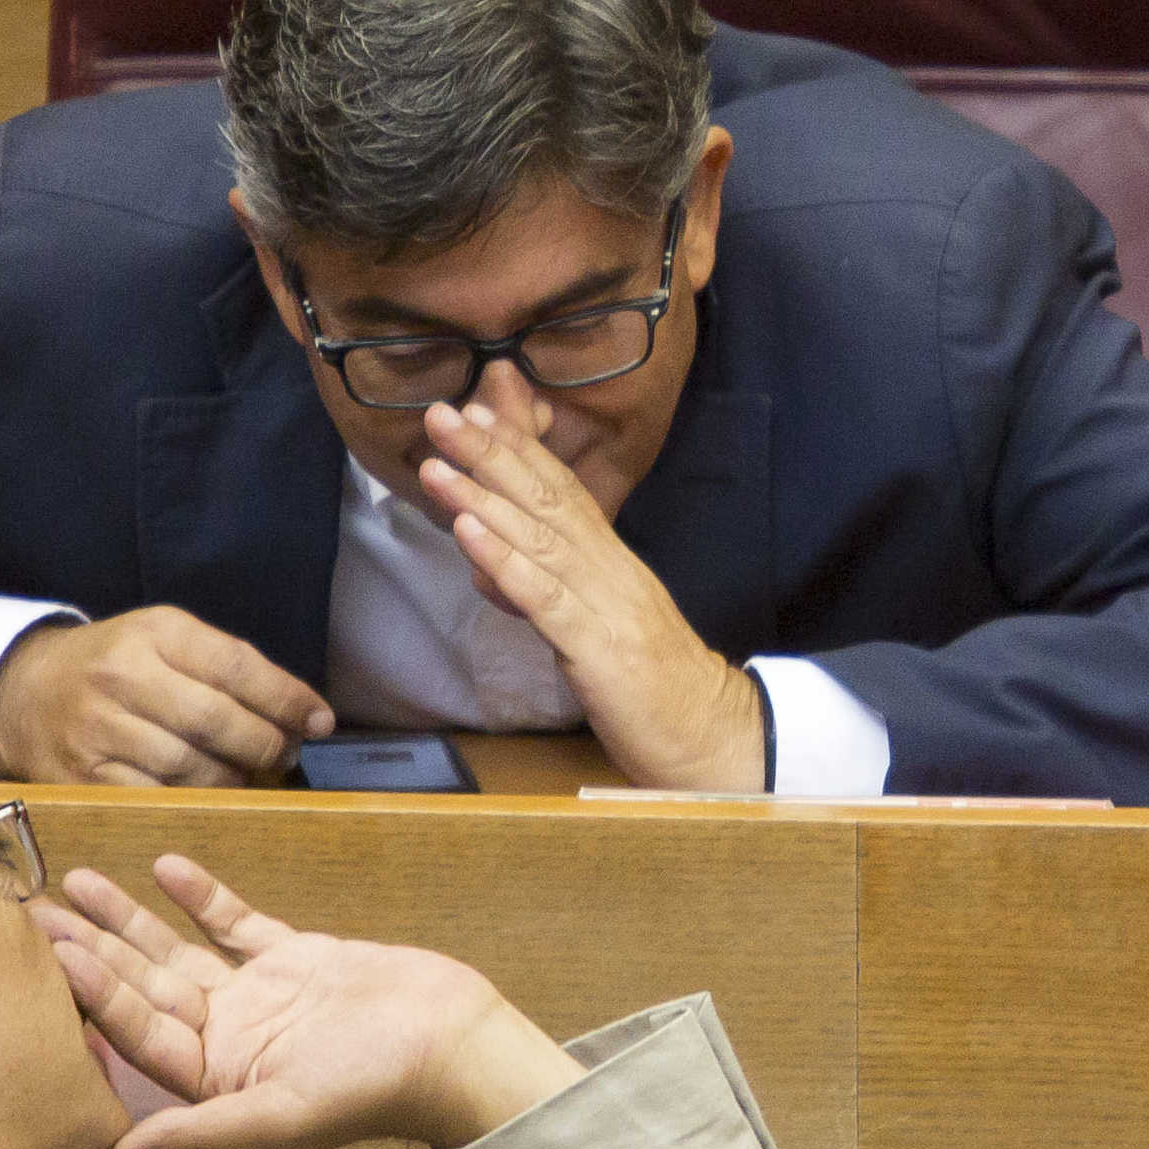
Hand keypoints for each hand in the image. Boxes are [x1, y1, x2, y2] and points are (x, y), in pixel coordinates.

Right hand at [0, 606, 334, 785]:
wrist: (21, 691)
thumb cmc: (113, 666)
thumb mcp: (163, 639)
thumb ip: (226, 666)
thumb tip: (303, 711)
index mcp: (153, 633)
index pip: (236, 666)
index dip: (286, 698)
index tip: (320, 720)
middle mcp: (123, 677)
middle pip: (217, 721)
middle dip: (266, 745)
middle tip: (285, 755)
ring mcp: (98, 730)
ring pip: (190, 768)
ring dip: (233, 780)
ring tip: (246, 776)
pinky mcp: (81, 776)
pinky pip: (155, 799)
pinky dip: (191, 803)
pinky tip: (205, 796)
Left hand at [31, 856, 581, 1148]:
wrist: (451, 1043)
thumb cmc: (374, 1089)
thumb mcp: (280, 1114)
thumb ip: (198, 1129)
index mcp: (216, 1078)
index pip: (138, 1030)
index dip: (94, 992)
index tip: (52, 952)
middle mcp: (228, 1037)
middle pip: (143, 987)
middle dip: (92, 948)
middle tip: (35, 911)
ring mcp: (258, 996)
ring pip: (177, 951)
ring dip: (130, 918)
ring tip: (81, 881)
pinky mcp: (293, 959)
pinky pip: (235, 924)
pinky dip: (202, 897)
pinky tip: (165, 867)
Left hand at [416, 397, 766, 789]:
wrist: (712, 737)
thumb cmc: (653, 690)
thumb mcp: (595, 628)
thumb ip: (545, 591)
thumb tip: (488, 565)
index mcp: (611, 562)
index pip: (561, 489)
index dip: (517, 448)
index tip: (476, 410)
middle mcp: (609, 569)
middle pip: (545, 498)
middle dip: (489, 453)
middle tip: (441, 414)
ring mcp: (605, 605)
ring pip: (538, 538)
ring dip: (481, 497)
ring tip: (436, 465)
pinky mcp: (599, 648)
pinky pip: (545, 598)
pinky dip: (503, 560)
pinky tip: (467, 532)